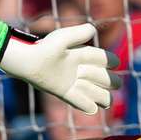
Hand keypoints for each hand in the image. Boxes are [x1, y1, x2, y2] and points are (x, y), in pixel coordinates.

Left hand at [0, 23, 120, 115]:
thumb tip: (94, 30)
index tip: (114, 63)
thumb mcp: (62, 39)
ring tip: (107, 101)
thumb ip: (78, 34)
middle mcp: (76, 68)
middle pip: (100, 77)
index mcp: (78, 54)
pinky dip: (86, 105)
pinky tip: (93, 109)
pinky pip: (78, 100)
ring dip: (100, 95)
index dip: (108, 60)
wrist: (25, 62)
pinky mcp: (62, 91)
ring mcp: (70, 81)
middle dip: (108, 80)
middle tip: (115, 83)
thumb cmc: (43, 48)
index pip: (99, 58)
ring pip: (92, 91)